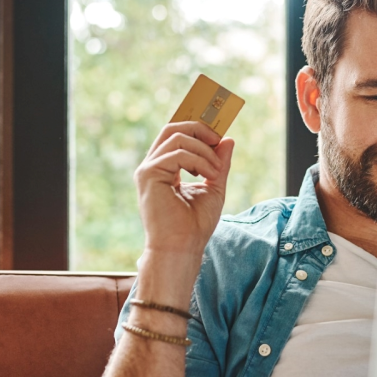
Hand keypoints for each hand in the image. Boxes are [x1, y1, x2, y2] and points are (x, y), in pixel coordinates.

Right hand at [134, 121, 234, 258]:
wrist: (182, 248)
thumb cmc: (195, 225)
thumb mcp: (214, 187)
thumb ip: (219, 163)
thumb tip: (228, 139)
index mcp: (165, 168)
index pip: (176, 136)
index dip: (197, 129)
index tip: (219, 136)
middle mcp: (153, 166)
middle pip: (172, 128)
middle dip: (199, 129)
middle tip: (218, 140)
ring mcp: (148, 170)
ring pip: (177, 138)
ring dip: (204, 150)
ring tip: (216, 171)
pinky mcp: (149, 175)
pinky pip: (177, 153)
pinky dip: (199, 161)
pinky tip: (209, 176)